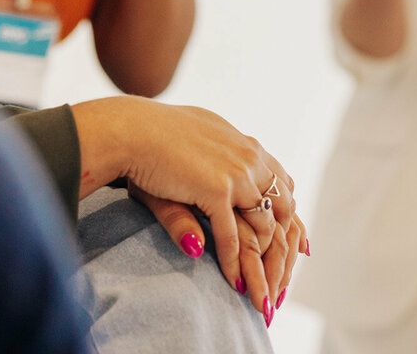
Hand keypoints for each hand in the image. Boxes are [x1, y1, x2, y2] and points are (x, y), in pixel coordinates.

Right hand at [74, 95, 300, 317]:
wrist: (130, 128)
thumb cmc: (152, 131)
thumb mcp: (192, 146)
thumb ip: (213, 162)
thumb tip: (223, 179)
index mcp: (242, 143)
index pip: (279, 178)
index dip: (284, 209)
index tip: (286, 236)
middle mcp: (248, 156)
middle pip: (281, 206)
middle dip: (282, 242)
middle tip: (277, 273)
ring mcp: (236, 173)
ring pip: (263, 226)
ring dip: (264, 261)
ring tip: (261, 287)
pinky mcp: (217, 190)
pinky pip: (232, 237)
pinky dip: (234, 264)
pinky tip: (233, 282)